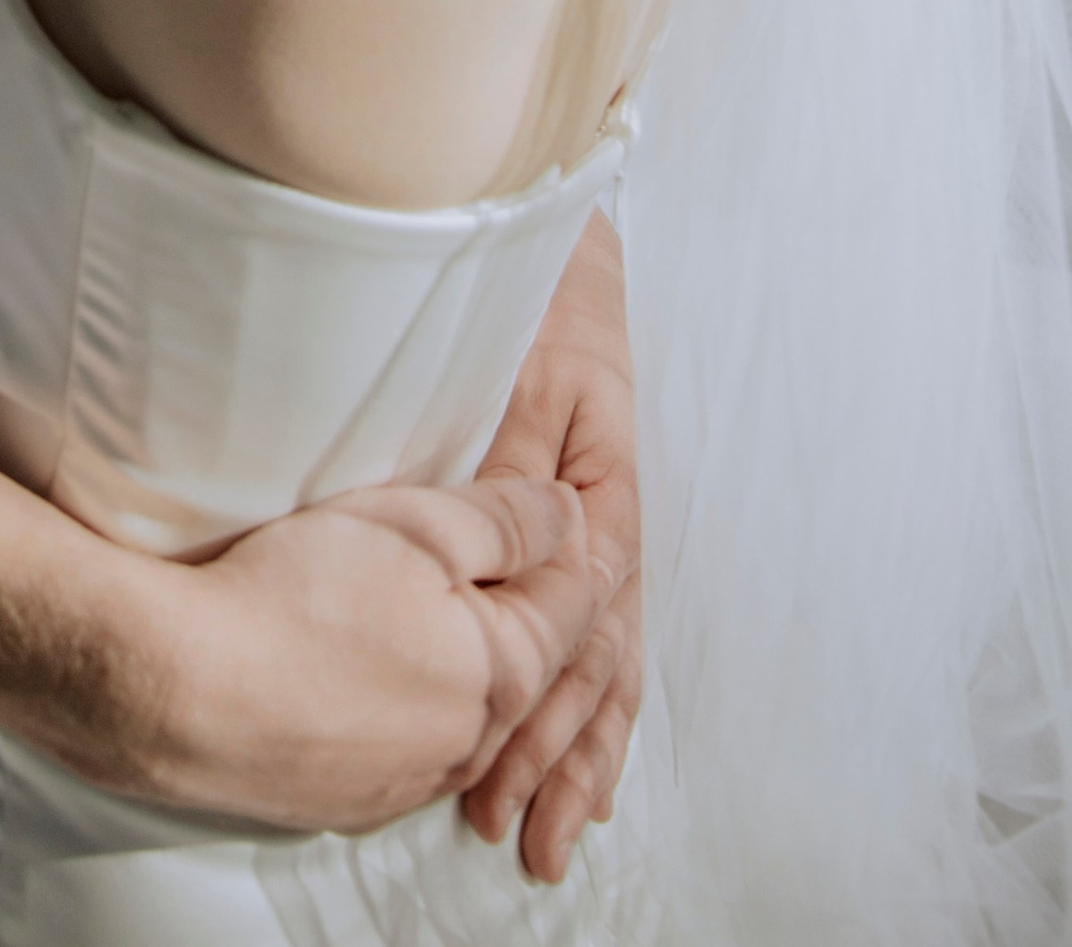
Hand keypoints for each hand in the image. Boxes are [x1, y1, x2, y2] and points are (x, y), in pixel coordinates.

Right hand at [163, 473, 611, 833]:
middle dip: (512, 602)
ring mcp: (411, 783)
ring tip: (407, 602)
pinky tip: (358, 666)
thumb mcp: (415, 526)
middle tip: (470, 543)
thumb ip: (505, 520)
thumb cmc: (298, 594)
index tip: (539, 497)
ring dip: (455, 661)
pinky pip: (405, 750)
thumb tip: (567, 514)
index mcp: (505, 673)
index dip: (564, 539)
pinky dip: (401, 707)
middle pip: (523, 662)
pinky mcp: (353, 803)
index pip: (574, 600)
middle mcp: (473, 745)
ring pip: (464, 713)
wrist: (184, 689)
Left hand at [459, 210, 639, 879]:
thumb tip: (515, 543)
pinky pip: (605, 642)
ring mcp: (603, 545)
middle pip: (589, 674)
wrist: (573, 263)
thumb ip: (516, 462)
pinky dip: (600, 711)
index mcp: (601, 507)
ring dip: (577, 755)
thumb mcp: (529, 374)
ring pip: (601, 671)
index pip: (571, 638)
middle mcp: (609, 541)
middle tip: (522, 841)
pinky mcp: (588, 539)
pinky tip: (593, 773)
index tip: (496, 781)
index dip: (537, 716)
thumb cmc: (547, 309)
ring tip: (552, 834)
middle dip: (555, 762)